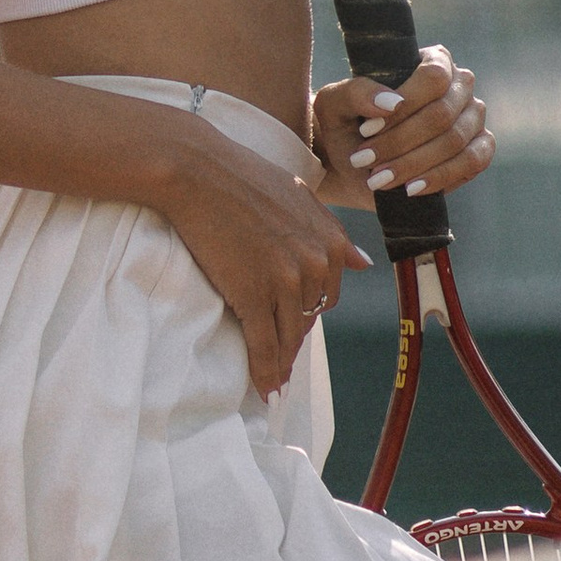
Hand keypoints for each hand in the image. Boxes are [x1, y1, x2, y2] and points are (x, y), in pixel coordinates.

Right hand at [147, 126, 373, 400]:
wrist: (198, 171)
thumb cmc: (241, 175)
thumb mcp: (299, 197)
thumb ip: (331, 231)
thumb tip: (363, 262)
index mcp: (330, 241)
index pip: (327, 295)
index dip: (308, 314)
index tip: (293, 325)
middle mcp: (316, 264)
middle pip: (308, 319)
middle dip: (294, 339)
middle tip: (280, 358)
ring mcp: (284, 282)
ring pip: (288, 337)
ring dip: (281, 363)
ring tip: (274, 381)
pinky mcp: (252, 295)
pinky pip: (263, 345)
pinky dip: (264, 372)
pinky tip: (265, 389)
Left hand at [312, 48, 494, 210]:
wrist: (350, 163)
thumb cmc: (344, 123)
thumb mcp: (335, 103)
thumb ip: (357, 93)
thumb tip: (391, 102)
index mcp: (432, 61)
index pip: (433, 77)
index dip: (404, 106)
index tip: (366, 130)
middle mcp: (459, 86)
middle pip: (441, 114)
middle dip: (400, 142)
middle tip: (364, 160)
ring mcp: (472, 118)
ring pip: (454, 140)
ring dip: (412, 164)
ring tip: (378, 179)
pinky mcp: (479, 149)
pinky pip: (473, 162)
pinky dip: (439, 178)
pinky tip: (410, 189)